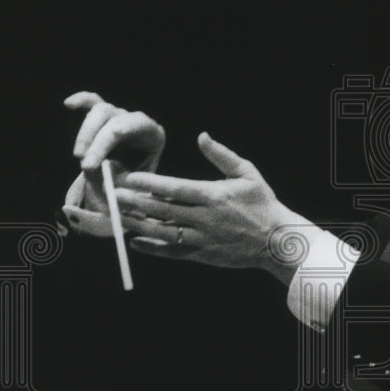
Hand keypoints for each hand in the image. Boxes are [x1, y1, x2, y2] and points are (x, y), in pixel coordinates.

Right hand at [63, 91, 165, 220]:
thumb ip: (120, 180)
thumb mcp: (131, 186)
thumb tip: (106, 176)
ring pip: (100, 110)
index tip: (89, 166)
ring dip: (85, 134)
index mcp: (153, 134)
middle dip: (95, 143)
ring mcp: (121, 115)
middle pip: (114, 118)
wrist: (128, 185)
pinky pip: (92, 101)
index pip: (131, 127)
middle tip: (84, 166)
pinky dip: (81, 101)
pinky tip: (68, 103)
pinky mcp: (104, 115)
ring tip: (79, 157)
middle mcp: (137, 120)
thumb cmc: (133, 184)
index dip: (105, 145)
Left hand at [114, 132, 311, 284]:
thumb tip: (202, 136)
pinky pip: (171, 252)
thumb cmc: (262, 203)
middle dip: (136, 202)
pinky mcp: (202, 255)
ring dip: (138, 224)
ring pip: (163, 232)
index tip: (130, 178)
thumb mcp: (247, 173)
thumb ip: (222, 155)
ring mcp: (202, 238)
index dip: (150, 183)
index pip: (175, 189)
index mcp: (214, 196)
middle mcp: (205, 218)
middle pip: (163, 210)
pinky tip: (135, 241)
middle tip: (112, 195)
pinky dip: (152, 248)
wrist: (277, 241)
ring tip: (118, 216)